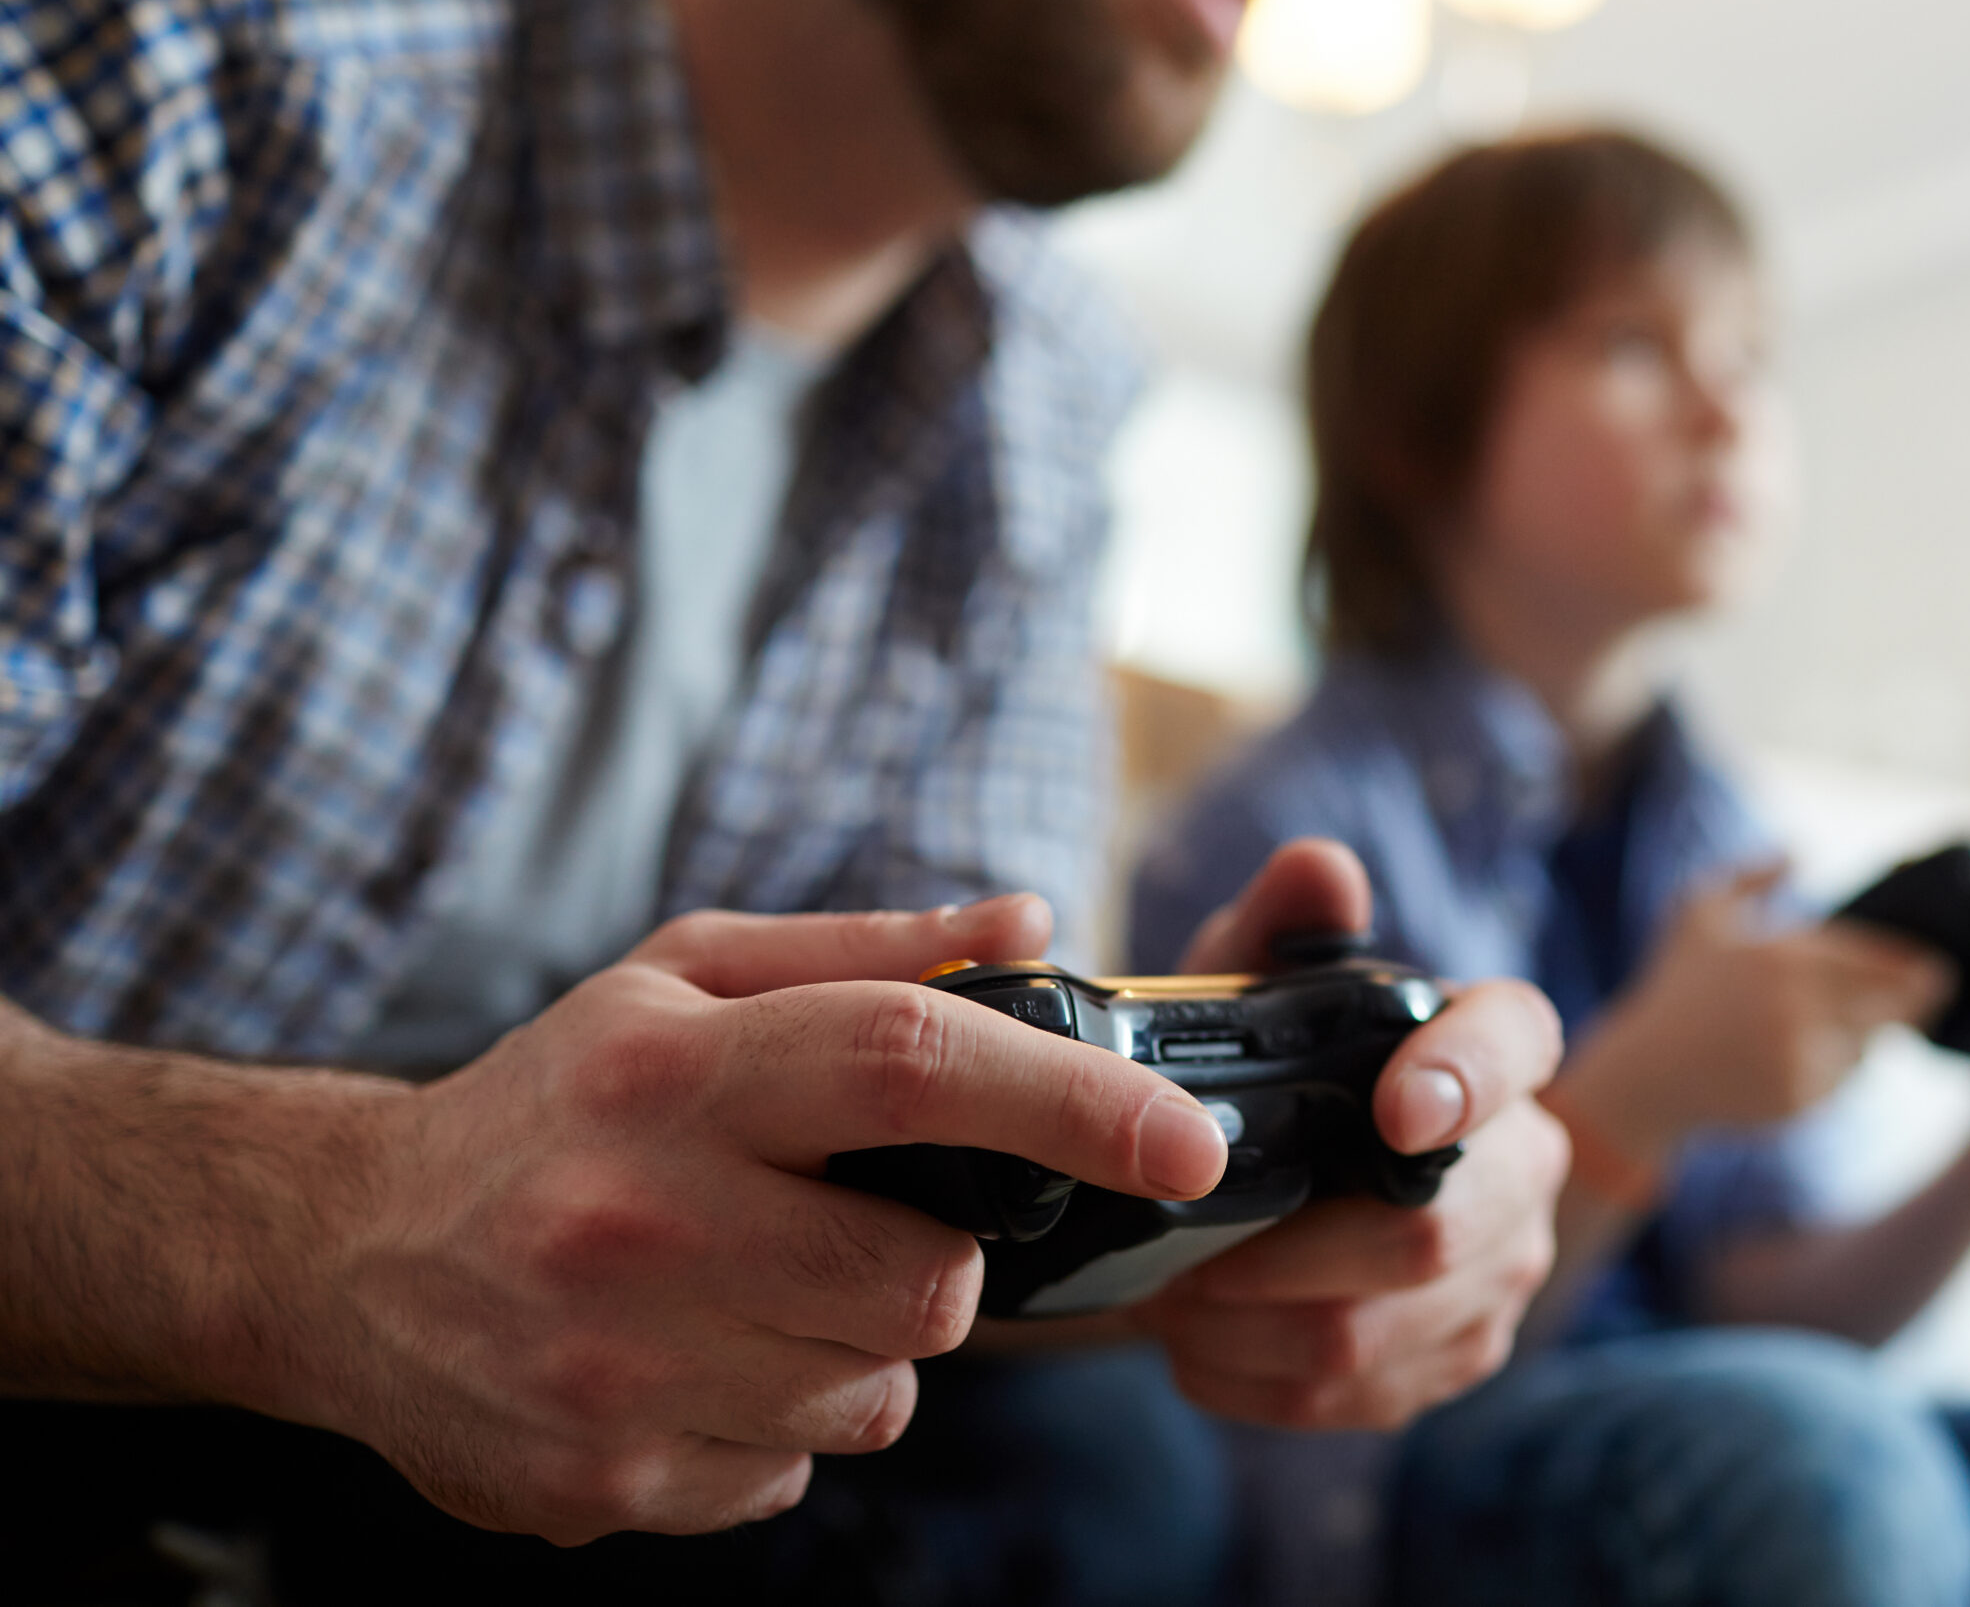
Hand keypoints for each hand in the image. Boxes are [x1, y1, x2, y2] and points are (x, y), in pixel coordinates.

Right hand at [277, 897, 1228, 1543]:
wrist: (341, 1252)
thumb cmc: (554, 1100)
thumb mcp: (683, 983)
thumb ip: (870, 953)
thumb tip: (1035, 929)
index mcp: (676, 1073)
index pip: (915, 1065)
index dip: (1074, 1102)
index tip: (1186, 1142)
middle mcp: (641, 1219)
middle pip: (929, 1280)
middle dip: (937, 1262)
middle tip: (851, 1225)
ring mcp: (618, 1369)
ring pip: (880, 1394)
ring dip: (854, 1346)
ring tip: (751, 1287)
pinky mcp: (604, 1482)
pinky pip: (795, 1471)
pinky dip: (775, 1418)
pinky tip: (691, 1357)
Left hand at [1132, 840, 1568, 1428]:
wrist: (1268, 1178)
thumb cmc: (1268, 1062)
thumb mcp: (1253, 981)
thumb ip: (1280, 924)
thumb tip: (1318, 871)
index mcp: (1499, 1046)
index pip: (1516, 1046)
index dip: (1466, 1080)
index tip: (1392, 1111)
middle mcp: (1527, 1162)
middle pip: (1437, 1233)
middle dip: (1288, 1252)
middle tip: (1183, 1244)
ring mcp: (1504, 1271)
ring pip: (1380, 1330)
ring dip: (1249, 1325)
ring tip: (1168, 1295)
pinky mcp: (1460, 1354)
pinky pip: (1358, 1399)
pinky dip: (1254, 1380)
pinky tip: (1197, 1345)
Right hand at [1559, 864, 1950, 1167]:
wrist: (1648, 1071)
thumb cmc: (1677, 987)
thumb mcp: (1699, 913)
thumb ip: (1751, 876)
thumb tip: (1799, 849)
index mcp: (1783, 955)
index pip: (1876, 959)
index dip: (1912, 963)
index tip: (1934, 966)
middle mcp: (1797, 1006)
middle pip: (1892, 1004)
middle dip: (1919, 998)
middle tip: (1932, 992)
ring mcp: (1801, 1055)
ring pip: (1870, 1045)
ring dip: (1869, 1035)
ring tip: (1839, 1026)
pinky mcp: (1800, 1098)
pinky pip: (1844, 1081)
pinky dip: (1839, 1070)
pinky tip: (1806, 1058)